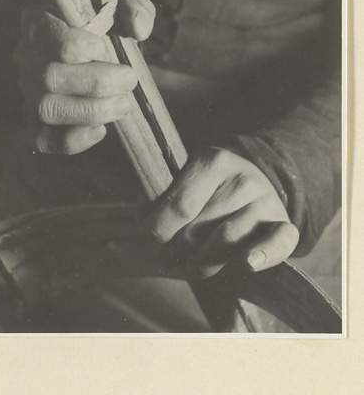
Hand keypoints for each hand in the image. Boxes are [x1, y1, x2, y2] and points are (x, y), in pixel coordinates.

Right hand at [13, 0, 155, 153]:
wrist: (99, 56)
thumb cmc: (108, 28)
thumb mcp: (123, 8)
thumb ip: (135, 8)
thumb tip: (138, 27)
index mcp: (38, 22)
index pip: (46, 36)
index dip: (79, 46)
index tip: (104, 48)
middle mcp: (25, 58)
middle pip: (49, 77)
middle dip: (97, 83)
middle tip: (129, 81)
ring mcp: (27, 93)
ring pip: (47, 110)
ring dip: (91, 111)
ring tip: (123, 105)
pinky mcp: (35, 123)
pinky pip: (44, 140)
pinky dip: (74, 140)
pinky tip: (100, 129)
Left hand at [141, 147, 298, 275]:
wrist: (253, 184)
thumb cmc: (207, 189)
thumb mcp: (183, 179)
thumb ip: (161, 196)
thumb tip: (144, 219)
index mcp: (212, 160)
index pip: (180, 204)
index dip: (158, 227)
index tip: (147, 236)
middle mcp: (241, 177)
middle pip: (198, 228)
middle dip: (176, 248)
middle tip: (166, 254)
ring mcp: (265, 201)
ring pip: (226, 241)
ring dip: (202, 263)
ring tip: (190, 266)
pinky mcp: (283, 224)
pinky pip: (277, 242)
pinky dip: (262, 255)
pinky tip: (247, 263)